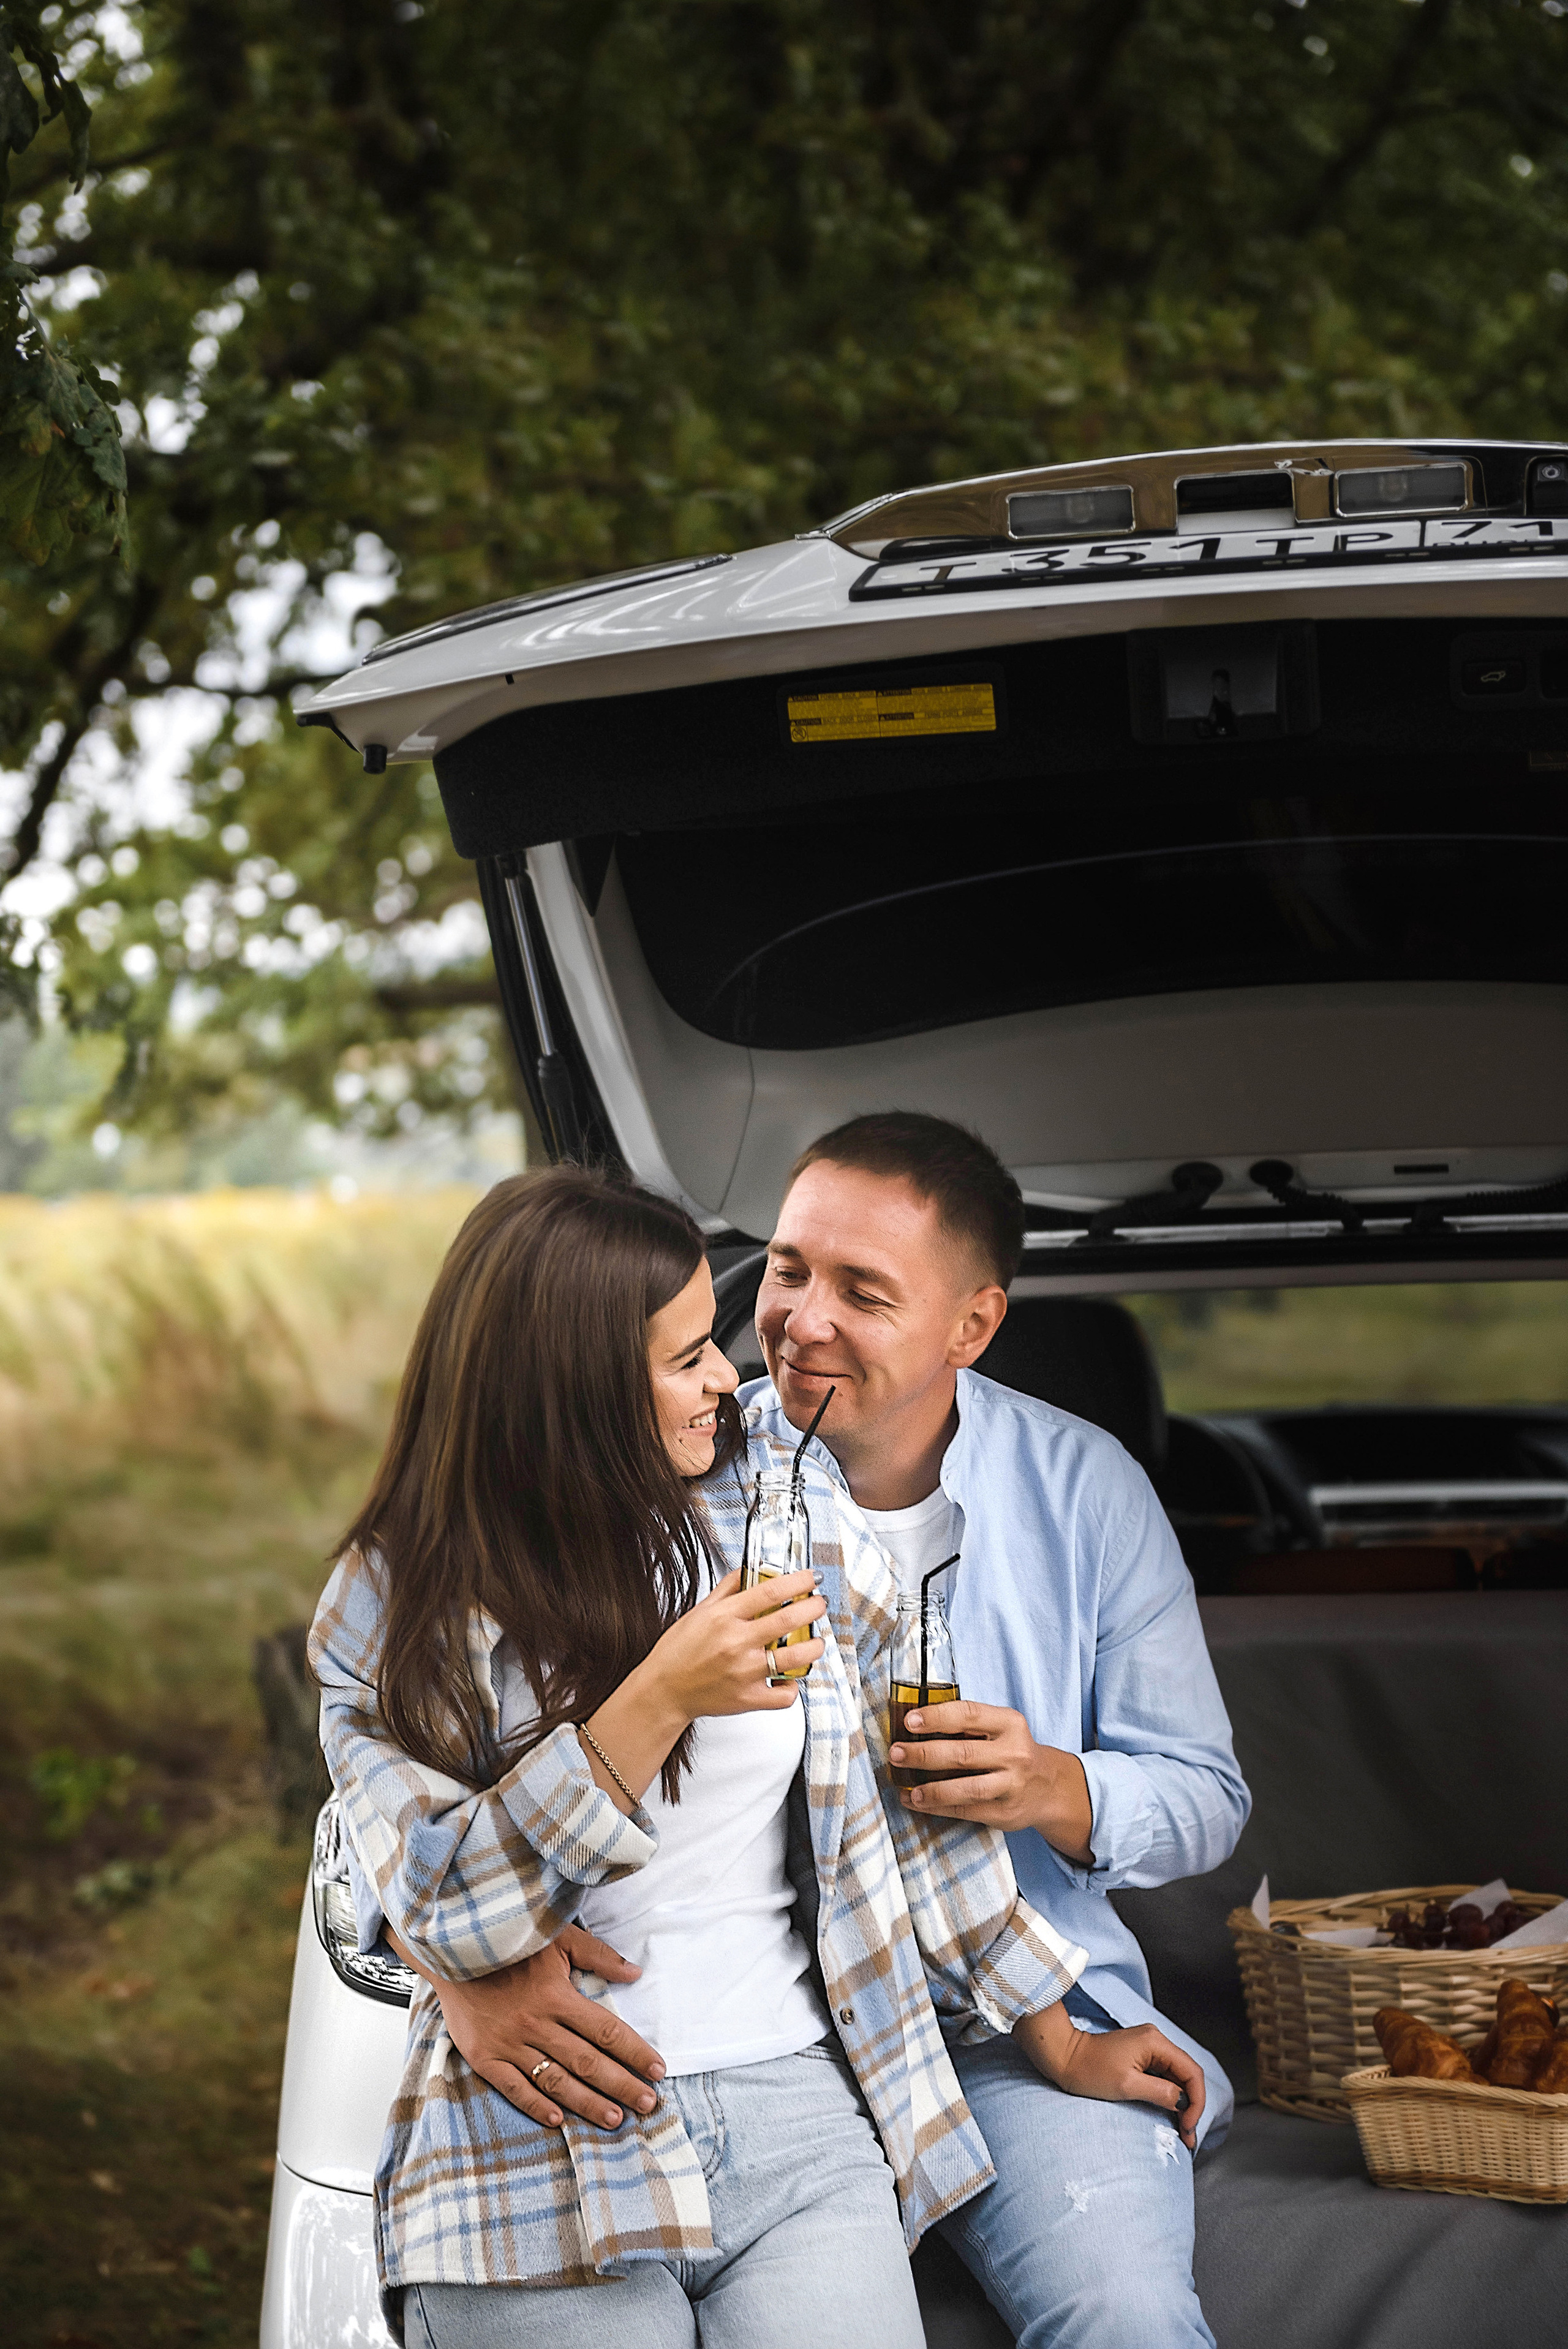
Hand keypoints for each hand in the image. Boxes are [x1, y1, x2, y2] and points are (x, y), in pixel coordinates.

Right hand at [422, 1924, 667, 2131]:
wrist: (453, 1950)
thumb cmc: (512, 1943)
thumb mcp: (558, 1938)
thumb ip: (598, 1955)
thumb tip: (635, 1973)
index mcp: (557, 1995)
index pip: (606, 2030)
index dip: (635, 2051)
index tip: (658, 2070)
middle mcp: (537, 2023)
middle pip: (587, 2061)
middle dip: (621, 2084)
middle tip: (648, 2104)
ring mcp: (510, 2044)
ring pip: (555, 2080)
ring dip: (587, 2102)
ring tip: (614, 2119)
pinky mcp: (485, 2057)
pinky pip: (513, 2088)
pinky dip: (535, 2105)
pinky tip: (557, 2121)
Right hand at [648, 1567, 826, 1719]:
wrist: (664, 1691)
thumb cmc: (678, 1652)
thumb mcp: (699, 1611)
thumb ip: (728, 1589)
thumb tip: (750, 1570)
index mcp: (724, 1617)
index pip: (769, 1591)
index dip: (798, 1581)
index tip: (811, 1578)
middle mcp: (736, 1643)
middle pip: (787, 1621)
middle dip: (813, 1608)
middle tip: (819, 1604)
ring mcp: (744, 1673)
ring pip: (794, 1658)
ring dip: (813, 1646)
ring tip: (815, 1641)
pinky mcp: (748, 1699)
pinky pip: (784, 1695)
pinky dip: (793, 1686)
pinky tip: (789, 1676)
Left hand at [890, 1699, 1093, 1862]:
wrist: (1049, 1787)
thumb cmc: (1012, 1751)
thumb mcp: (1001, 1728)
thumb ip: (967, 1724)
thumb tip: (914, 1724)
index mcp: (1010, 1724)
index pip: (968, 1715)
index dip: (936, 1717)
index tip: (909, 1721)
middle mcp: (1014, 1754)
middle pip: (962, 1754)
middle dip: (923, 1754)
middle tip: (895, 1753)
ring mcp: (1010, 1786)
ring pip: (964, 1789)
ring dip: (930, 1789)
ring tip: (906, 1788)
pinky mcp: (1004, 1813)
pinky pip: (965, 1810)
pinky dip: (936, 1807)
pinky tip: (916, 1801)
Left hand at [1015, 2004, 1206, 2151]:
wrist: (1063, 2057)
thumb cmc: (1089, 2069)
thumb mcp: (1127, 2085)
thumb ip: (1160, 2092)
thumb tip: (1182, 2102)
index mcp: (1155, 2042)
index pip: (1192, 2072)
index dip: (1196, 2101)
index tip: (1188, 2125)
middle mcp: (1156, 2041)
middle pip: (1187, 2075)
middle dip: (1192, 2105)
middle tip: (1187, 2135)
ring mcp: (1148, 2048)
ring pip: (1177, 2077)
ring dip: (1182, 2103)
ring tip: (1182, 2130)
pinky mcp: (1141, 2057)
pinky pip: (1164, 2077)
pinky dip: (1170, 2096)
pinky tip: (1171, 2113)